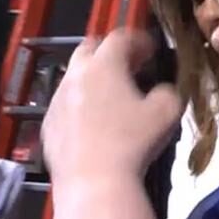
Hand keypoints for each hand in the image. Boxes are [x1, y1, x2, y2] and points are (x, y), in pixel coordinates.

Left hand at [41, 30, 181, 189]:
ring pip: (75, 78)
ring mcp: (57, 101)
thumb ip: (169, 91)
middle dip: (110, 53)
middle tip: (130, 68)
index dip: (139, 40)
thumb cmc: (133, 141)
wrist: (94, 181)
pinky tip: (98, 127)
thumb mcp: (168, 111)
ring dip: (95, 80)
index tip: (151, 51)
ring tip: (115, 100)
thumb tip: (162, 90)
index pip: (120, 37)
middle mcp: (76, 76)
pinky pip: (67, 106)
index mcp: (104, 66)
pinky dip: (82, 106)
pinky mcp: (49, 125)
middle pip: (89, 50)